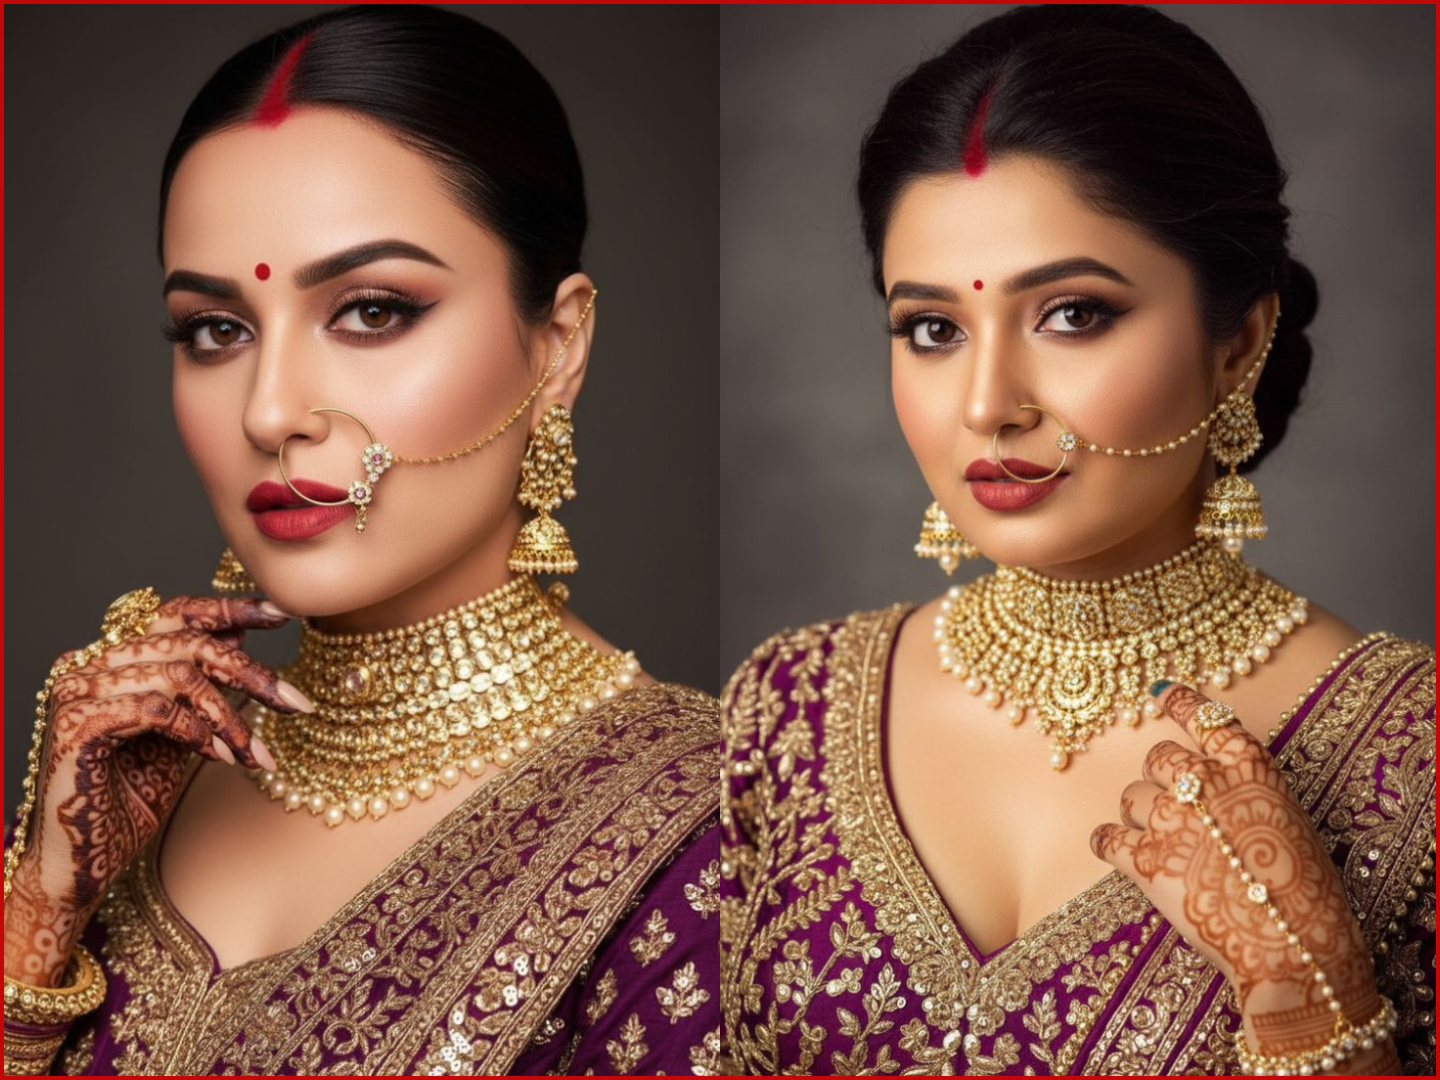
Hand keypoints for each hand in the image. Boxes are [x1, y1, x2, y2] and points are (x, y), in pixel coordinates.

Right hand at [5, 594, 309, 985]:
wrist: (83, 864)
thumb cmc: (129, 801)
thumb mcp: (183, 735)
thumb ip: (203, 689)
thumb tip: (242, 639)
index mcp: (112, 660)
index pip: (174, 615)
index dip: (228, 609)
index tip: (280, 613)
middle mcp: (88, 664)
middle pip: (185, 641)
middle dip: (250, 672)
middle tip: (295, 704)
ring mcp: (76, 691)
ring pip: (177, 673)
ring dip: (228, 716)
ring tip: (252, 754)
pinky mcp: (76, 724)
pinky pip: (156, 707)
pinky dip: (196, 731)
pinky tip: (217, 757)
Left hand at [1089, 681, 1383, 1058]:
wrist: (1294, 946)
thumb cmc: (1303, 891)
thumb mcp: (1288, 819)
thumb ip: (1245, 792)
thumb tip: (1213, 788)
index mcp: (1249, 767)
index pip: (1205, 716)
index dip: (1179, 701)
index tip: (1160, 692)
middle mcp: (1205, 782)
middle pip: (1159, 758)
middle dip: (1160, 777)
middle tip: (1173, 806)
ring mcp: (1171, 819)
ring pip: (1130, 796)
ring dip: (1137, 814)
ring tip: (1159, 842)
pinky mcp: (1144, 858)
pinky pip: (1104, 837)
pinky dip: (1106, 843)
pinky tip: (1114, 850)